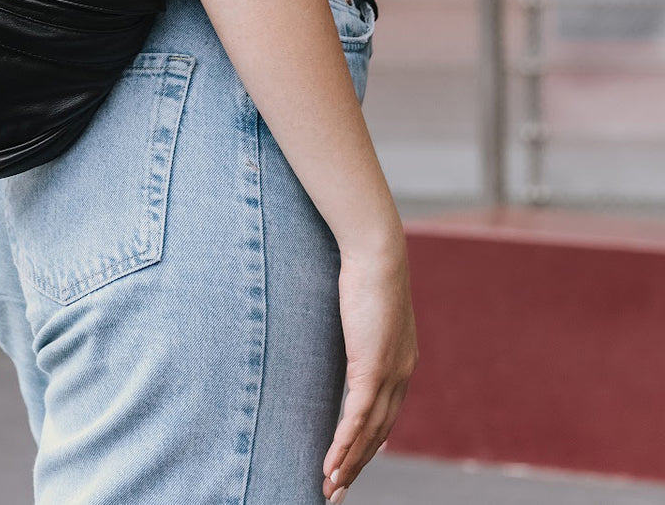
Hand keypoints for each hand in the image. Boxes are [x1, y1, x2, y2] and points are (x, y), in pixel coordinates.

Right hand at [321, 244, 418, 499]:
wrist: (378, 252)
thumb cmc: (367, 269)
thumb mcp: (366, 307)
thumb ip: (362, 327)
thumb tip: (349, 325)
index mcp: (402, 361)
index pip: (387, 413)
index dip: (370, 442)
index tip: (355, 462)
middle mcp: (401, 373)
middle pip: (378, 432)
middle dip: (357, 464)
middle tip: (337, 490)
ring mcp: (389, 373)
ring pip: (367, 433)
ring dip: (347, 464)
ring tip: (329, 489)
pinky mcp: (371, 368)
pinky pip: (355, 418)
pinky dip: (342, 446)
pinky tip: (329, 465)